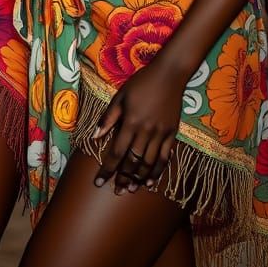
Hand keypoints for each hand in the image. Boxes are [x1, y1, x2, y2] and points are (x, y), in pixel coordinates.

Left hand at [92, 61, 183, 194]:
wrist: (169, 75)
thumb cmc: (140, 84)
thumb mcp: (120, 97)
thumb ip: (108, 118)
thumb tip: (95, 136)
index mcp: (131, 123)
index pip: (116, 152)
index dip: (108, 169)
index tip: (99, 182)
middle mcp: (146, 132)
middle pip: (133, 161)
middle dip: (124, 178)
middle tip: (117, 191)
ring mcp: (161, 134)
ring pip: (149, 163)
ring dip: (140, 178)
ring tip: (132, 189)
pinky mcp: (172, 134)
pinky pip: (165, 158)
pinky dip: (158, 171)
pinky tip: (151, 181)